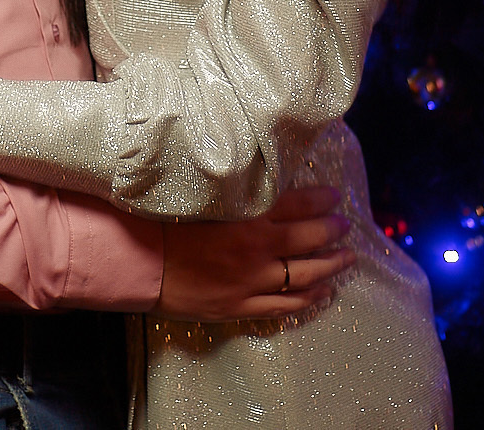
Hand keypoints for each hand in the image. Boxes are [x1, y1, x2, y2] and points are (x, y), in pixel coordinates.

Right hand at [154, 186, 353, 320]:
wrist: (136, 261)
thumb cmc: (160, 219)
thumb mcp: (200, 194)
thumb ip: (234, 190)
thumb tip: (258, 178)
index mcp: (246, 215)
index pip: (297, 203)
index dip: (320, 199)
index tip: (333, 195)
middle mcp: (256, 247)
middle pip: (307, 238)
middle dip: (332, 230)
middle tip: (345, 224)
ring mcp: (251, 280)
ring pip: (305, 275)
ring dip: (331, 265)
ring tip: (347, 258)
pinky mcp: (241, 306)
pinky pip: (285, 305)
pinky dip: (309, 299)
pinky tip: (324, 292)